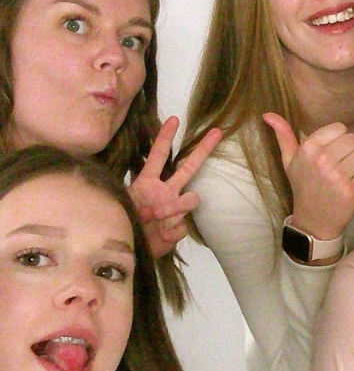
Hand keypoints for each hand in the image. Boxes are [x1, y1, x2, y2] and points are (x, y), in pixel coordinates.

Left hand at [129, 116, 222, 257]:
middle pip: (188, 167)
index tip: (174, 118)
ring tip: (158, 215)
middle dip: (202, 149)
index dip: (165, 137)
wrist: (127, 252)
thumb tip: (160, 210)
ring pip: (192, 199)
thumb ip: (138, 204)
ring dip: (176, 206)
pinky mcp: (178, 228)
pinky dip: (170, 232)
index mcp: (147, 183)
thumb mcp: (120, 207)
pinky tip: (160, 236)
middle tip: (216, 132)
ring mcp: (174, 209)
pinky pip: (182, 226)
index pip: (158, 156)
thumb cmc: (120, 225)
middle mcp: (165, 192)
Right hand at [263, 112, 353, 243]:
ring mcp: (336, 176)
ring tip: (347, 175)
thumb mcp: (289, 161)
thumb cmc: (303, 186)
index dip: (340, 140)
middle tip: (342, 165)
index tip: (333, 152)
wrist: (312, 221)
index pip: (340, 128)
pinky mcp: (351, 191)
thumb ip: (283, 135)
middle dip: (351, 151)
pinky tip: (352, 186)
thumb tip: (268, 113)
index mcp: (308, 148)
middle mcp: (321, 159)